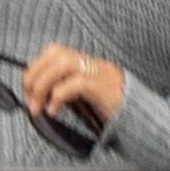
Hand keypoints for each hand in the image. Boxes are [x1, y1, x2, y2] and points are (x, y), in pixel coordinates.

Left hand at [11, 42, 131, 135]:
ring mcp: (98, 73)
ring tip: (37, 107)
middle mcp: (91, 63)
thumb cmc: (112, 109)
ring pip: (62, 64)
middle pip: (55, 53)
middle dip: (35, 76)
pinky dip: (58, 96)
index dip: (35, 69)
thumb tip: (39, 98)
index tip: (28, 91)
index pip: (54, 52)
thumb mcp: (85, 97)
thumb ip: (65, 92)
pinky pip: (75, 84)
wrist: (141, 118)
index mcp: (86, 63)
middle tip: (30, 100)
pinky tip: (53, 111)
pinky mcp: (102, 87)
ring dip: (42, 85)